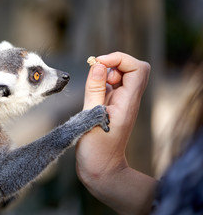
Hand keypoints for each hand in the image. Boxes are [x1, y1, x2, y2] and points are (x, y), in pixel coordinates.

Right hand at [76, 52, 155, 214]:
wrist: (101, 169)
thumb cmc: (95, 149)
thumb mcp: (90, 117)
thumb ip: (95, 89)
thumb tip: (98, 65)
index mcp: (127, 102)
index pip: (138, 68)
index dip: (119, 59)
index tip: (98, 63)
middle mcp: (128, 100)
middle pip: (132, 68)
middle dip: (112, 64)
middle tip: (95, 74)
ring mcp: (122, 103)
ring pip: (121, 76)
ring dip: (104, 74)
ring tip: (91, 89)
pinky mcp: (112, 107)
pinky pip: (111, 86)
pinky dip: (100, 84)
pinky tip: (91, 97)